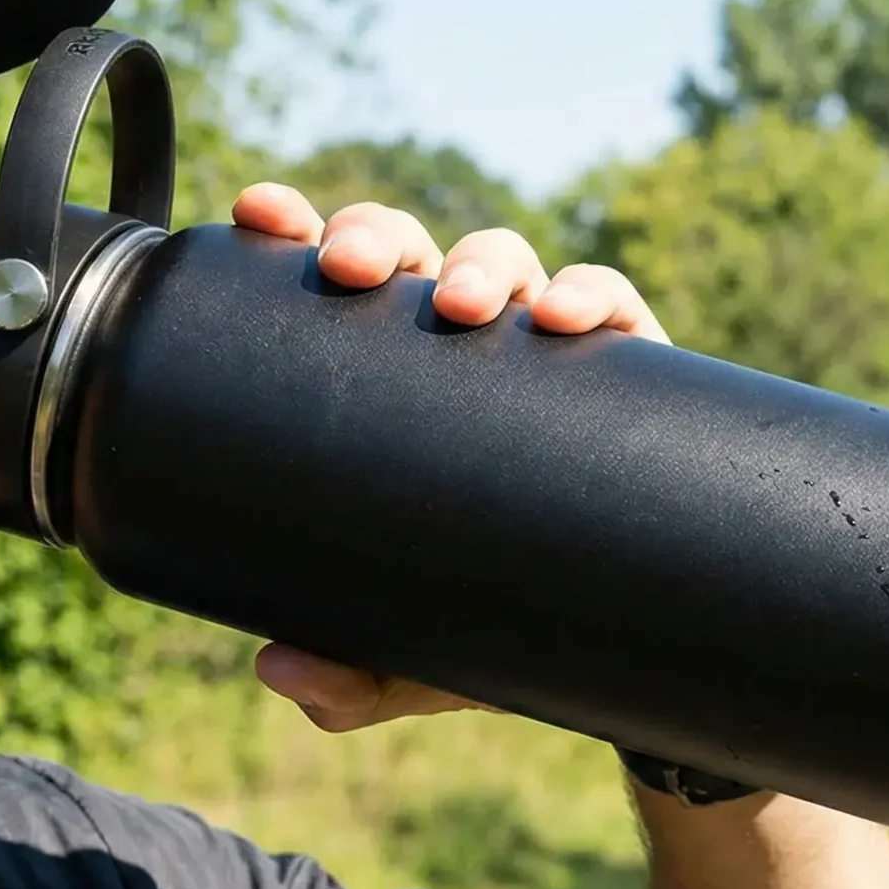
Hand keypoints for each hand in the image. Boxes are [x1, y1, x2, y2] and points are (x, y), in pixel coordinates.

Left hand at [227, 182, 673, 732]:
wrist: (620, 655)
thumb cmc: (493, 625)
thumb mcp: (413, 658)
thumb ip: (345, 675)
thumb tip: (280, 670)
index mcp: (391, 379)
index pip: (338, 283)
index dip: (295, 231)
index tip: (259, 213)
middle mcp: (464, 349)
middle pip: (412, 251)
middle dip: (378, 236)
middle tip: (349, 270)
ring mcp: (544, 354)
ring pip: (509, 261)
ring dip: (483, 263)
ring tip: (465, 308)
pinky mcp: (630, 374)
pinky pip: (617, 307)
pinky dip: (595, 296)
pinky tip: (569, 321)